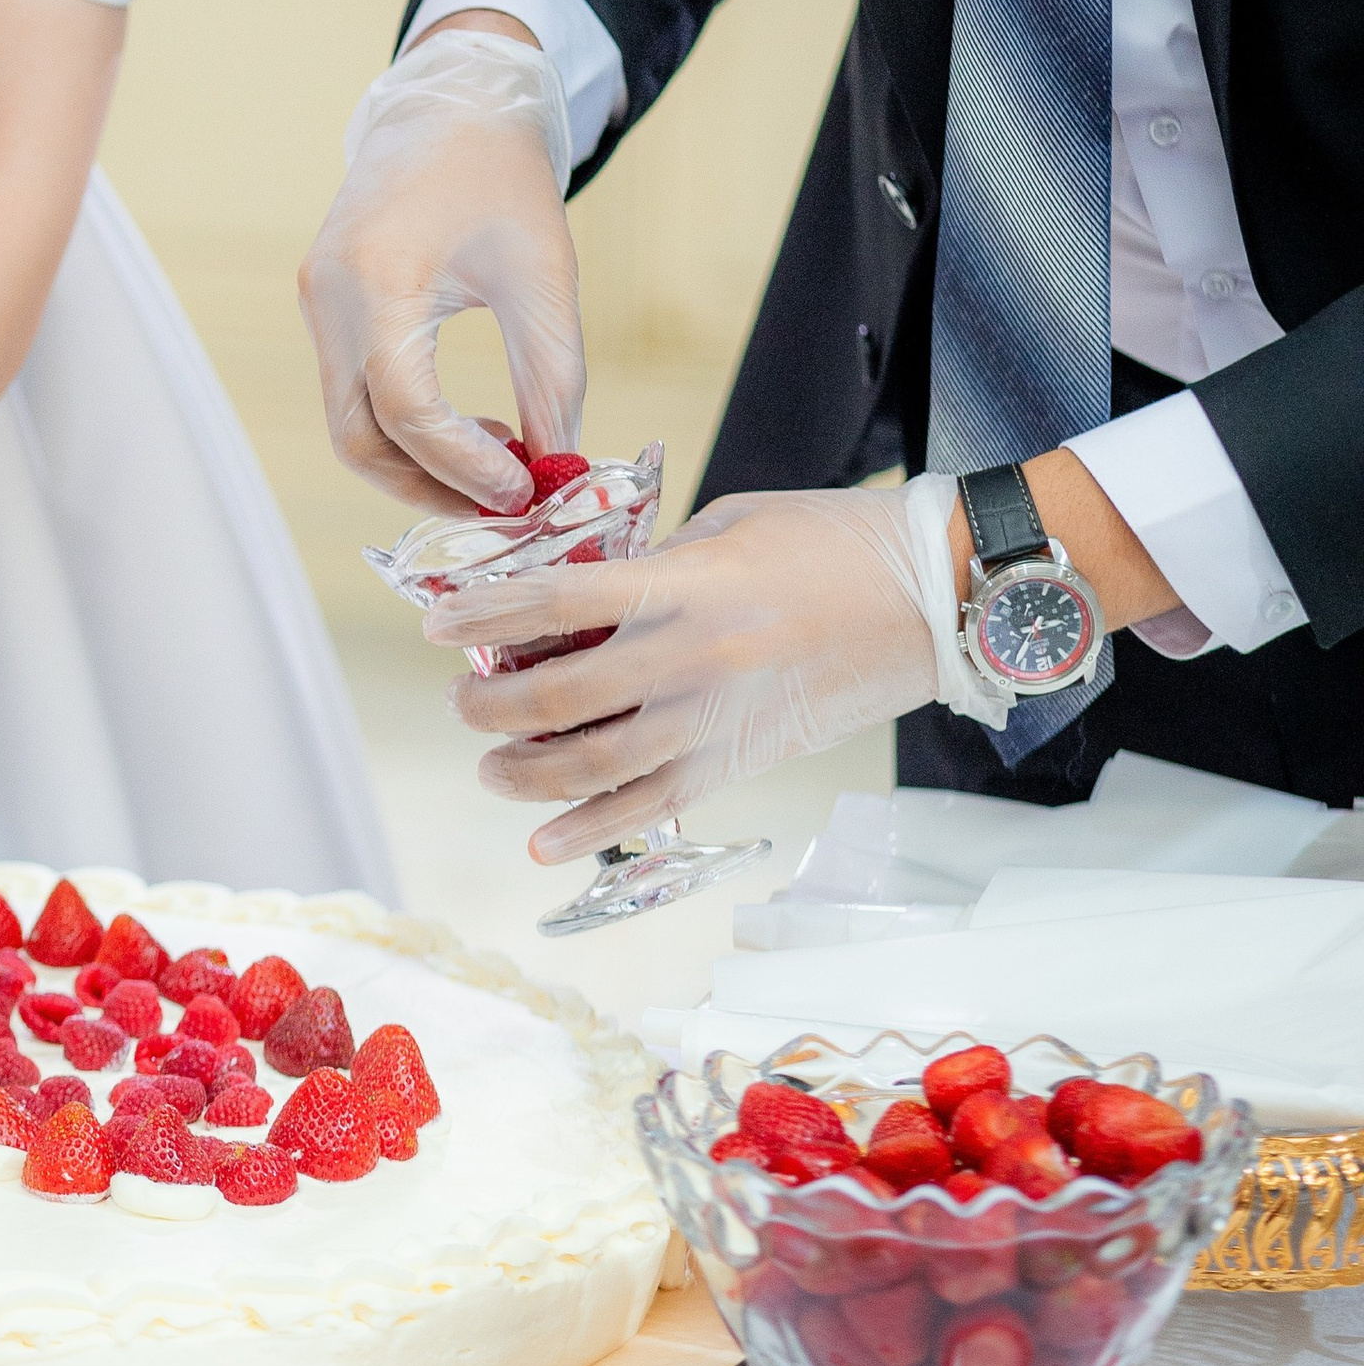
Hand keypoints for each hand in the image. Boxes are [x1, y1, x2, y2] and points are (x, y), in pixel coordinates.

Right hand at [300, 26, 583, 513]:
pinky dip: (403, 425)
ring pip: (349, 422)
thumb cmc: (502, 178)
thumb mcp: (543, 280)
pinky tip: (465, 421)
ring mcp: (318, 301)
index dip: (461, 465)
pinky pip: (352, 390)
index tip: (521, 490)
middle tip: (504, 501)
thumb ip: (554, 383)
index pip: (405, 406)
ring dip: (417, 461)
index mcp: (380, 276)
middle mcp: (330, 295)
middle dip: (428, 487)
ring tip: (496, 459)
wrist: (453, 105)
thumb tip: (559, 473)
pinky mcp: (325, 304)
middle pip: (357, 436)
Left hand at [442, 481, 951, 859]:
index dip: (484, 613)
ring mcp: (718, 721)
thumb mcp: (726, 523)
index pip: (555, 601)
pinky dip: (591, 830)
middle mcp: (693, 661)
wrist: (930, 597)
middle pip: (560, 697)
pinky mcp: (743, 762)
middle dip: (490, 703)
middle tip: (460, 696)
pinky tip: (544, 841)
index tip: (436, 621)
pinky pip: (653, 808)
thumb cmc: (831, 540)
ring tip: (489, 763)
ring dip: (524, 772)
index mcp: (686, 584)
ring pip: (594, 766)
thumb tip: (580, 592)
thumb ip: (650, 559)